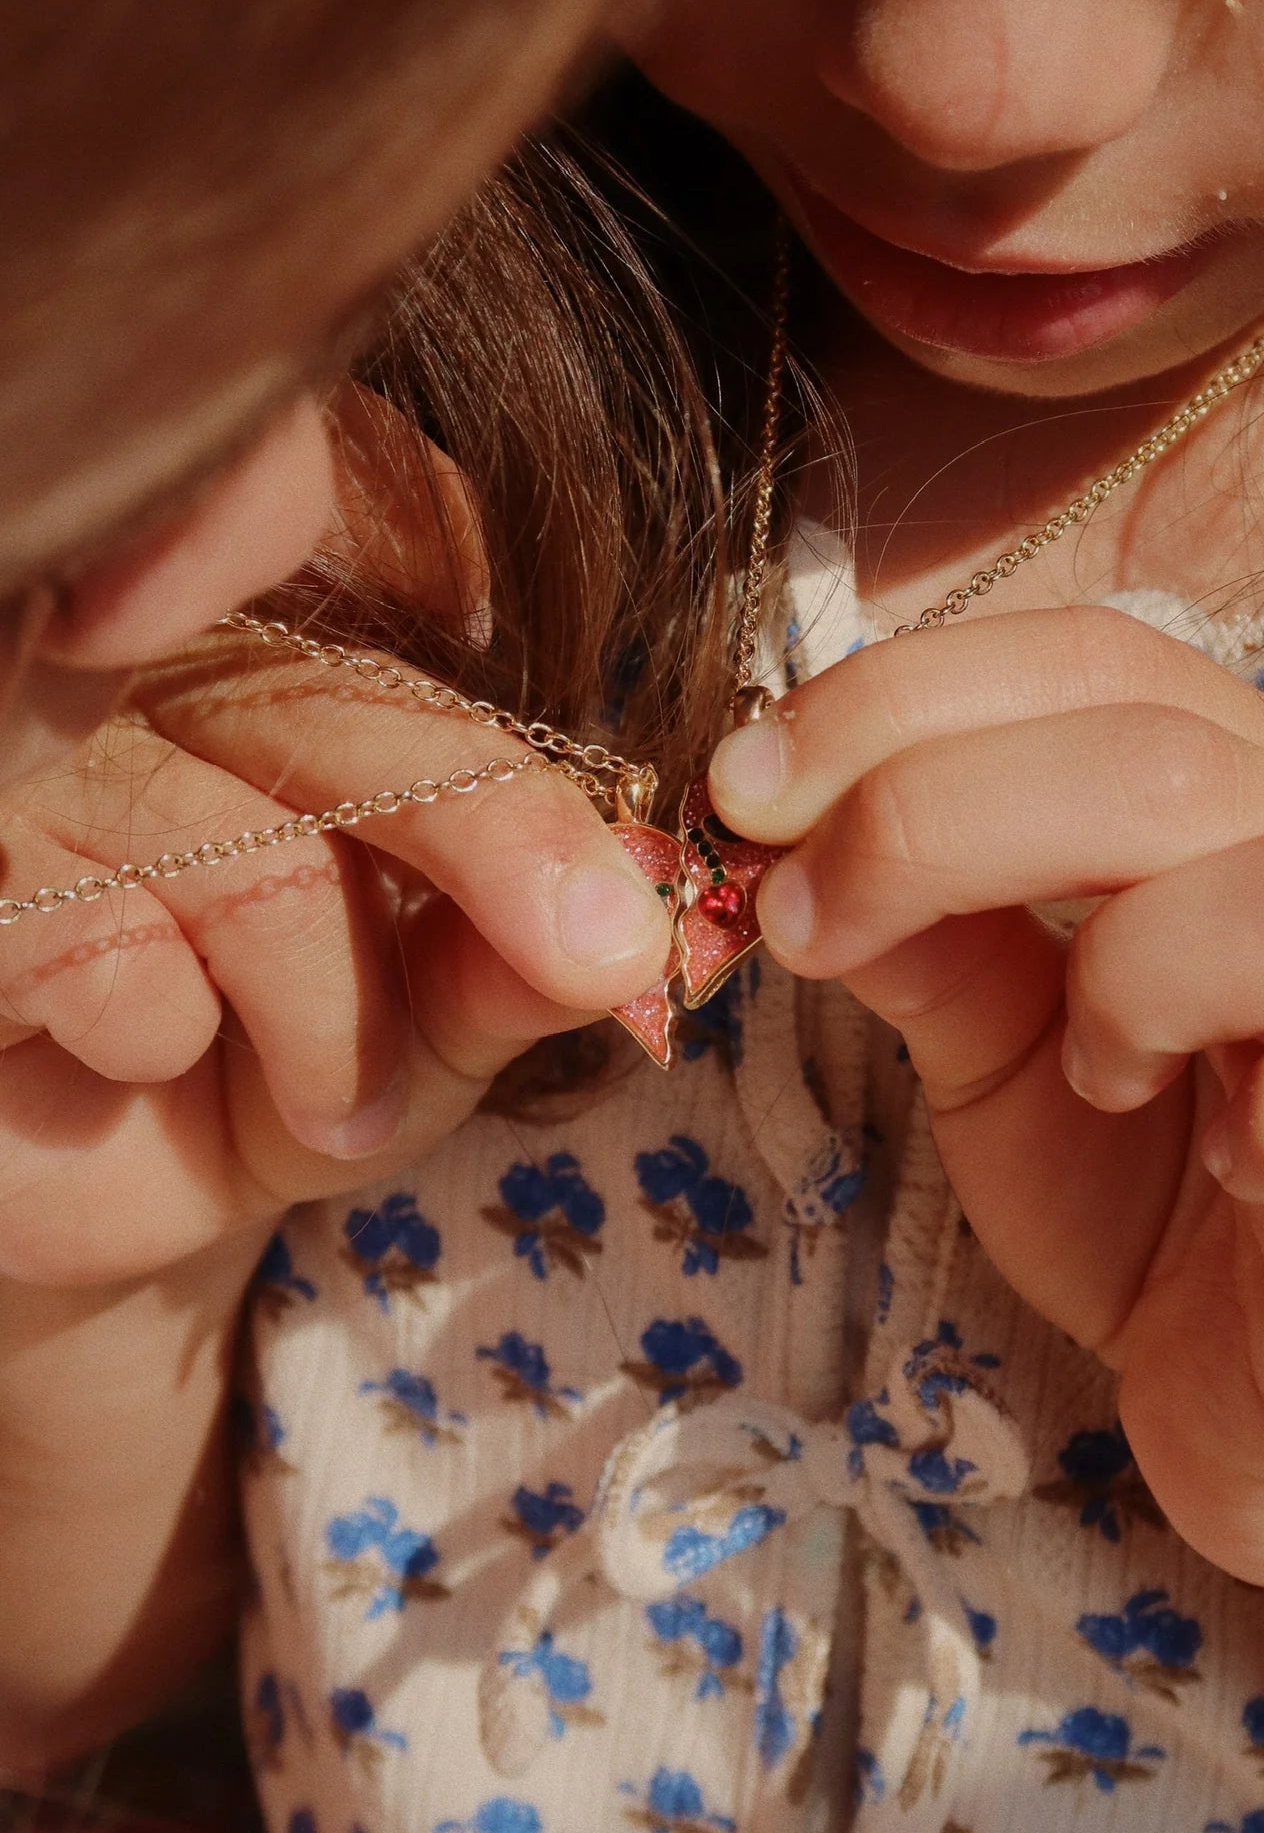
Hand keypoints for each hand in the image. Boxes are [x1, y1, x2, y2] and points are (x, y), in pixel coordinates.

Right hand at [0, 397, 672, 1288]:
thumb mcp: (418, 1039)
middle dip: (499, 846)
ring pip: (246, 858)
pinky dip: (161, 1033)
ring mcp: (40, 761)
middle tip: (603, 957)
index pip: (409, 641)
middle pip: (345, 718)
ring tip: (335, 1111)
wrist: (79, 1191)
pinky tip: (139, 1065)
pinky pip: (99, 940)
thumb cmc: (258, 1081)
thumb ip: (506, 968)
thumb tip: (634, 921)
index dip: (517, 761)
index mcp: (278, 681)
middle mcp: (152, 681)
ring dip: (326, 1020)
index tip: (625, 887)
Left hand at [710, 605, 1263, 1602]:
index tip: (744, 787)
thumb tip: (776, 828)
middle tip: (805, 923)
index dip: (899, 700)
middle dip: (935, 819)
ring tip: (1086, 1068)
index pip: (1089, 661)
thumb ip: (914, 934)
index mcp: (1238, 795)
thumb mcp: (988, 1049)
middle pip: (1159, 754)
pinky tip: (1230, 1165)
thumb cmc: (1142, 1193)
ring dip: (1132, 973)